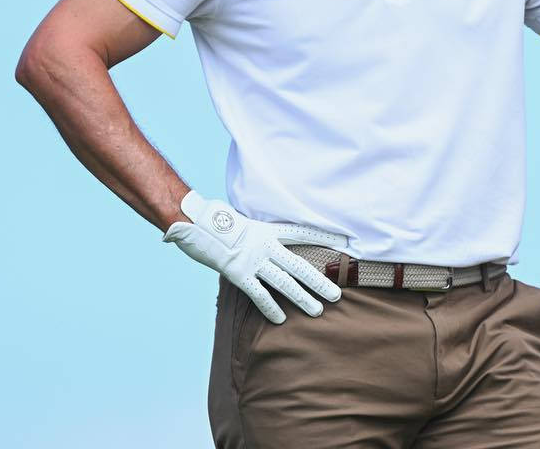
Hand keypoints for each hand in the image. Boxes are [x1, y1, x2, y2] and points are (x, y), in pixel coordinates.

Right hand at [163, 191, 344, 323]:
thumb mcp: (242, 220)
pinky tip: (282, 319)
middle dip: (319, 281)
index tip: (344, 241)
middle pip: (299, 265)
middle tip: (337, 295)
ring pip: (285, 282)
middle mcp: (265, 246)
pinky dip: (271, 307)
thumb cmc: (215, 221)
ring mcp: (253, 260)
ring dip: (302, 298)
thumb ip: (256, 233)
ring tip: (318, 311)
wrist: (194, 221)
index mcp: (268, 230)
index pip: (301, 232)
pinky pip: (259, 294)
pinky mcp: (239, 273)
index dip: (323, 236)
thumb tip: (261, 237)